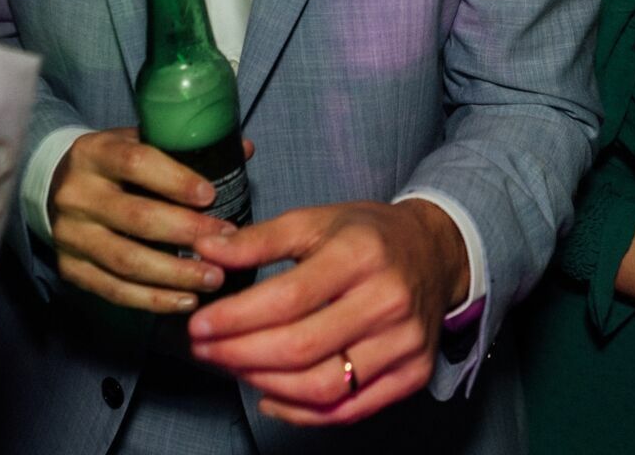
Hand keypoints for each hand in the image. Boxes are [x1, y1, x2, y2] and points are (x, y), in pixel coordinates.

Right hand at [48, 127, 253, 313]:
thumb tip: (243, 150)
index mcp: (95, 153)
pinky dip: (153, 299)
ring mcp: (71, 235)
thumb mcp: (136, 143)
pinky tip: (186, 300)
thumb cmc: (110, 165)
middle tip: (225, 242)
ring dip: (175, 274)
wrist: (53, 188)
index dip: (175, 180)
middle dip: (186, 232)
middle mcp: (77, 195)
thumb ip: (183, 150)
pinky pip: (115, 290)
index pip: (136, 163)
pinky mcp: (71, 268)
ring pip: (127, 260)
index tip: (211, 196)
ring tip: (213, 278)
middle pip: (136, 217)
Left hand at [186, 199, 469, 426]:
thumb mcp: (315, 221)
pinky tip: (269, 397)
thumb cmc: (368, 236)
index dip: (237, 318)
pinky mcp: (413, 374)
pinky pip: (350, 410)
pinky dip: (302, 413)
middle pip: (302, 347)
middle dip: (241, 355)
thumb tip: (207, 251)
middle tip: (204, 351)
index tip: (199, 326)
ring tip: (233, 369)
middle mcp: (388, 301)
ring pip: (324, 386)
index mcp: (361, 255)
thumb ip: (259, 239)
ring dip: (266, 385)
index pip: (289, 298)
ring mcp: (405, 343)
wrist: (434, 253)